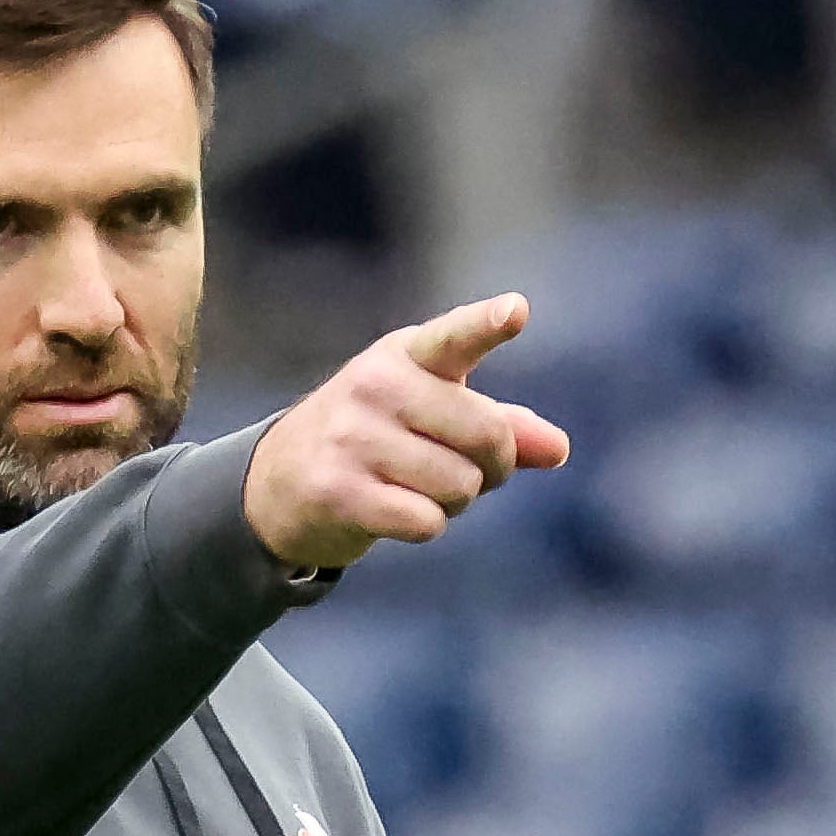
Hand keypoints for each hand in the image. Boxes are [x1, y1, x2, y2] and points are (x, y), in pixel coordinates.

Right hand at [245, 297, 568, 573]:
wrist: (277, 483)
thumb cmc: (376, 442)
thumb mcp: (432, 416)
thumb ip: (500, 426)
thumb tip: (558, 448)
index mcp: (405, 355)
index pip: (454, 337)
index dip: (487, 324)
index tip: (517, 311)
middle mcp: (376, 385)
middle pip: (488, 435)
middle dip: (493, 467)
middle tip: (467, 471)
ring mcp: (352, 436)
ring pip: (460, 485)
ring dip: (455, 502)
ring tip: (416, 487)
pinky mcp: (338, 489)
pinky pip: (426, 520)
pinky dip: (425, 525)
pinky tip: (392, 511)